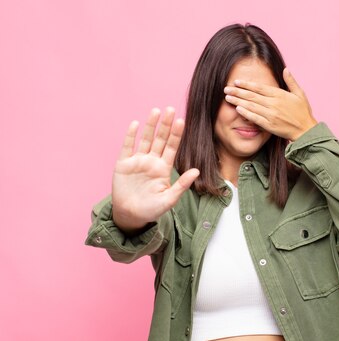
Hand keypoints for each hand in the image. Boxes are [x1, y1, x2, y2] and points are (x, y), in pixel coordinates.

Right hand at [111, 107, 198, 231]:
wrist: (131, 216)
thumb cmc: (152, 209)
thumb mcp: (169, 199)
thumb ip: (182, 185)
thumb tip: (197, 171)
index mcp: (164, 168)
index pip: (172, 147)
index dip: (177, 135)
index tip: (182, 121)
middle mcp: (151, 161)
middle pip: (160, 139)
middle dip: (166, 125)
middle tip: (171, 109)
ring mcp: (137, 161)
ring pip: (145, 139)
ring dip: (150, 126)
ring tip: (156, 111)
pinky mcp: (123, 164)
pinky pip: (127, 147)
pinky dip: (131, 136)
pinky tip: (135, 124)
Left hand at [223, 68, 316, 140]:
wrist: (306, 130)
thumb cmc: (303, 112)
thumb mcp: (300, 94)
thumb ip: (291, 81)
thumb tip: (286, 69)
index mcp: (280, 95)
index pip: (259, 87)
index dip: (247, 84)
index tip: (236, 81)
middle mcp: (274, 104)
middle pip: (252, 96)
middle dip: (238, 92)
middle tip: (226, 88)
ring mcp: (271, 115)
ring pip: (251, 106)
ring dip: (238, 101)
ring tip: (227, 98)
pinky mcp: (270, 125)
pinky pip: (255, 118)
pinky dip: (246, 113)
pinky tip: (238, 109)